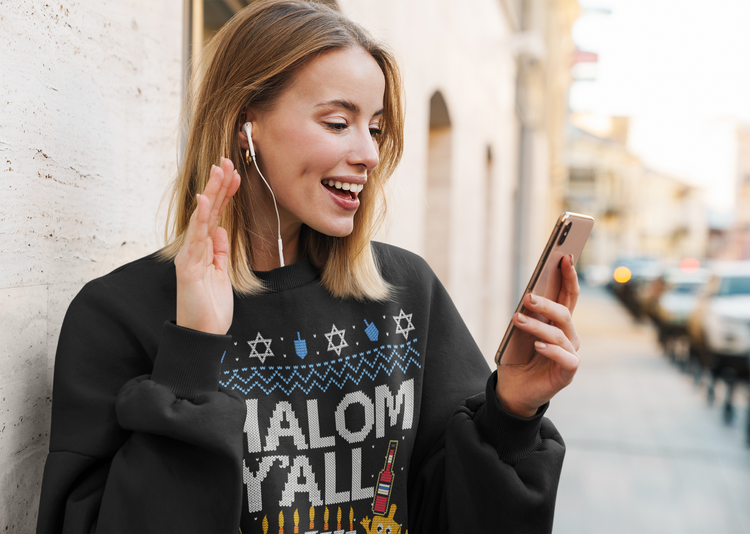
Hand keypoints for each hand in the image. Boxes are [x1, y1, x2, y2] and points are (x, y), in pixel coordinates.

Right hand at [174, 158, 240, 334]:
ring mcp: (190, 256)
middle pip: (208, 211)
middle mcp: (195, 248)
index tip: (235, 173)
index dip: (224, 193)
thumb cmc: (211, 306)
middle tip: (227, 161)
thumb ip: (218, 251)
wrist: (204, 333)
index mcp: (204, 249)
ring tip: (218, 171)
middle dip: (218, 186)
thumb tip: (220, 229)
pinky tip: (204, 200)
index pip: (216, 215)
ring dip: (211, 193)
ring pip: (202, 218)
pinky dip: (199, 218)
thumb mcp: (220, 273)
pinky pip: (195, 239)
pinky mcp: (188, 267)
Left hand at [496, 254, 580, 416]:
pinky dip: (551, 350)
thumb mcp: (517, 334)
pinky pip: (566, 358)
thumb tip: (528, 296)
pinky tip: (537, 345)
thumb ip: (526, 316)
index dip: (569, 276)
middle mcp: (569, 337)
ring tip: (518, 320)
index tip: (565, 257)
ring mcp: (570, 354)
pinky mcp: (568, 373)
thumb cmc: (516, 359)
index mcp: (558, 324)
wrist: (512, 390)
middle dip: (548, 302)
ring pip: (560, 333)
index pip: (568, 295)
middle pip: (565, 312)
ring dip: (538, 325)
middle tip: (528, 297)